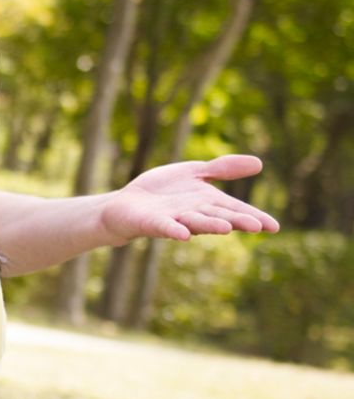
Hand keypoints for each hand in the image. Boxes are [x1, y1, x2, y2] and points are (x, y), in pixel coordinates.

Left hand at [101, 155, 279, 242]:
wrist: (125, 203)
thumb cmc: (161, 191)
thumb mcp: (194, 172)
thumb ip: (222, 169)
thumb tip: (260, 164)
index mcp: (207, 202)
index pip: (235, 210)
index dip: (254, 217)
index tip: (274, 227)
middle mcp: (194, 213)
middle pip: (219, 217)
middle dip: (237, 221)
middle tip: (258, 227)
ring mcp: (173, 220)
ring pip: (195, 222)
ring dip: (210, 225)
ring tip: (226, 228)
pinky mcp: (152, 223)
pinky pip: (164, 227)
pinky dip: (173, 230)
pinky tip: (182, 235)